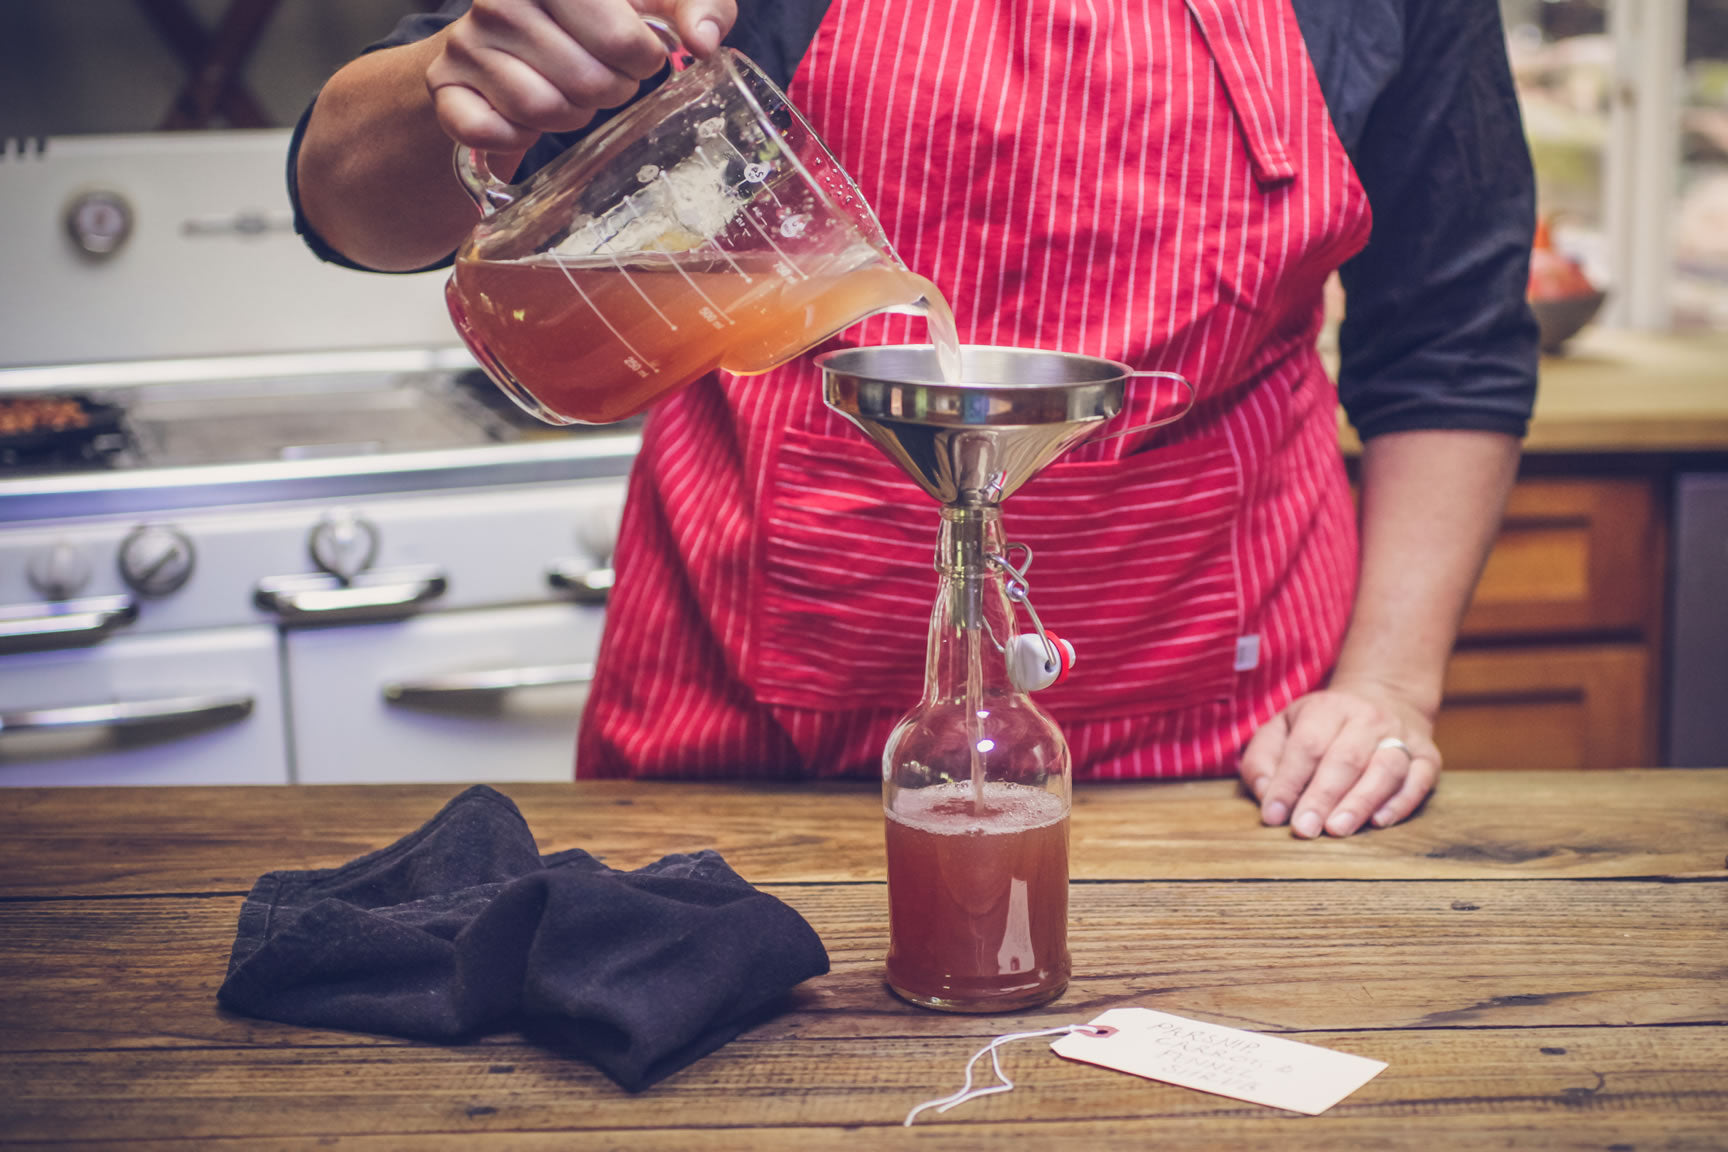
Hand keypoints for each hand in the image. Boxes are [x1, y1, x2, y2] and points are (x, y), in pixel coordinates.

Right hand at [427, 0, 737, 151]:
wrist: (508, 40)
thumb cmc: (594, 19)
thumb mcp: (651, 1)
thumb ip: (698, 3)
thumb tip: (704, 40)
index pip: (623, 40)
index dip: (641, 59)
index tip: (636, 51)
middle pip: (589, 82)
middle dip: (610, 91)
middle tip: (604, 78)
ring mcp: (466, 40)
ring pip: (544, 110)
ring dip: (571, 116)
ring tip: (571, 95)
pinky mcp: (444, 85)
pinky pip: (493, 132)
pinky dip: (518, 138)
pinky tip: (526, 119)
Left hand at [1239, 682, 1441, 837]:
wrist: (1382, 699)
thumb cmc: (1320, 727)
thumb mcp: (1283, 728)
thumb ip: (1263, 760)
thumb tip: (1265, 795)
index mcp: (1327, 709)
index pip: (1306, 747)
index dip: (1288, 783)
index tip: (1273, 816)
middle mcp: (1368, 719)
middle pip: (1345, 759)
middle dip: (1322, 797)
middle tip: (1304, 829)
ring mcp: (1402, 736)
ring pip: (1385, 769)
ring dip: (1361, 802)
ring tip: (1338, 829)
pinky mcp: (1428, 757)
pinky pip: (1419, 780)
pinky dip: (1401, 802)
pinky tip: (1380, 822)